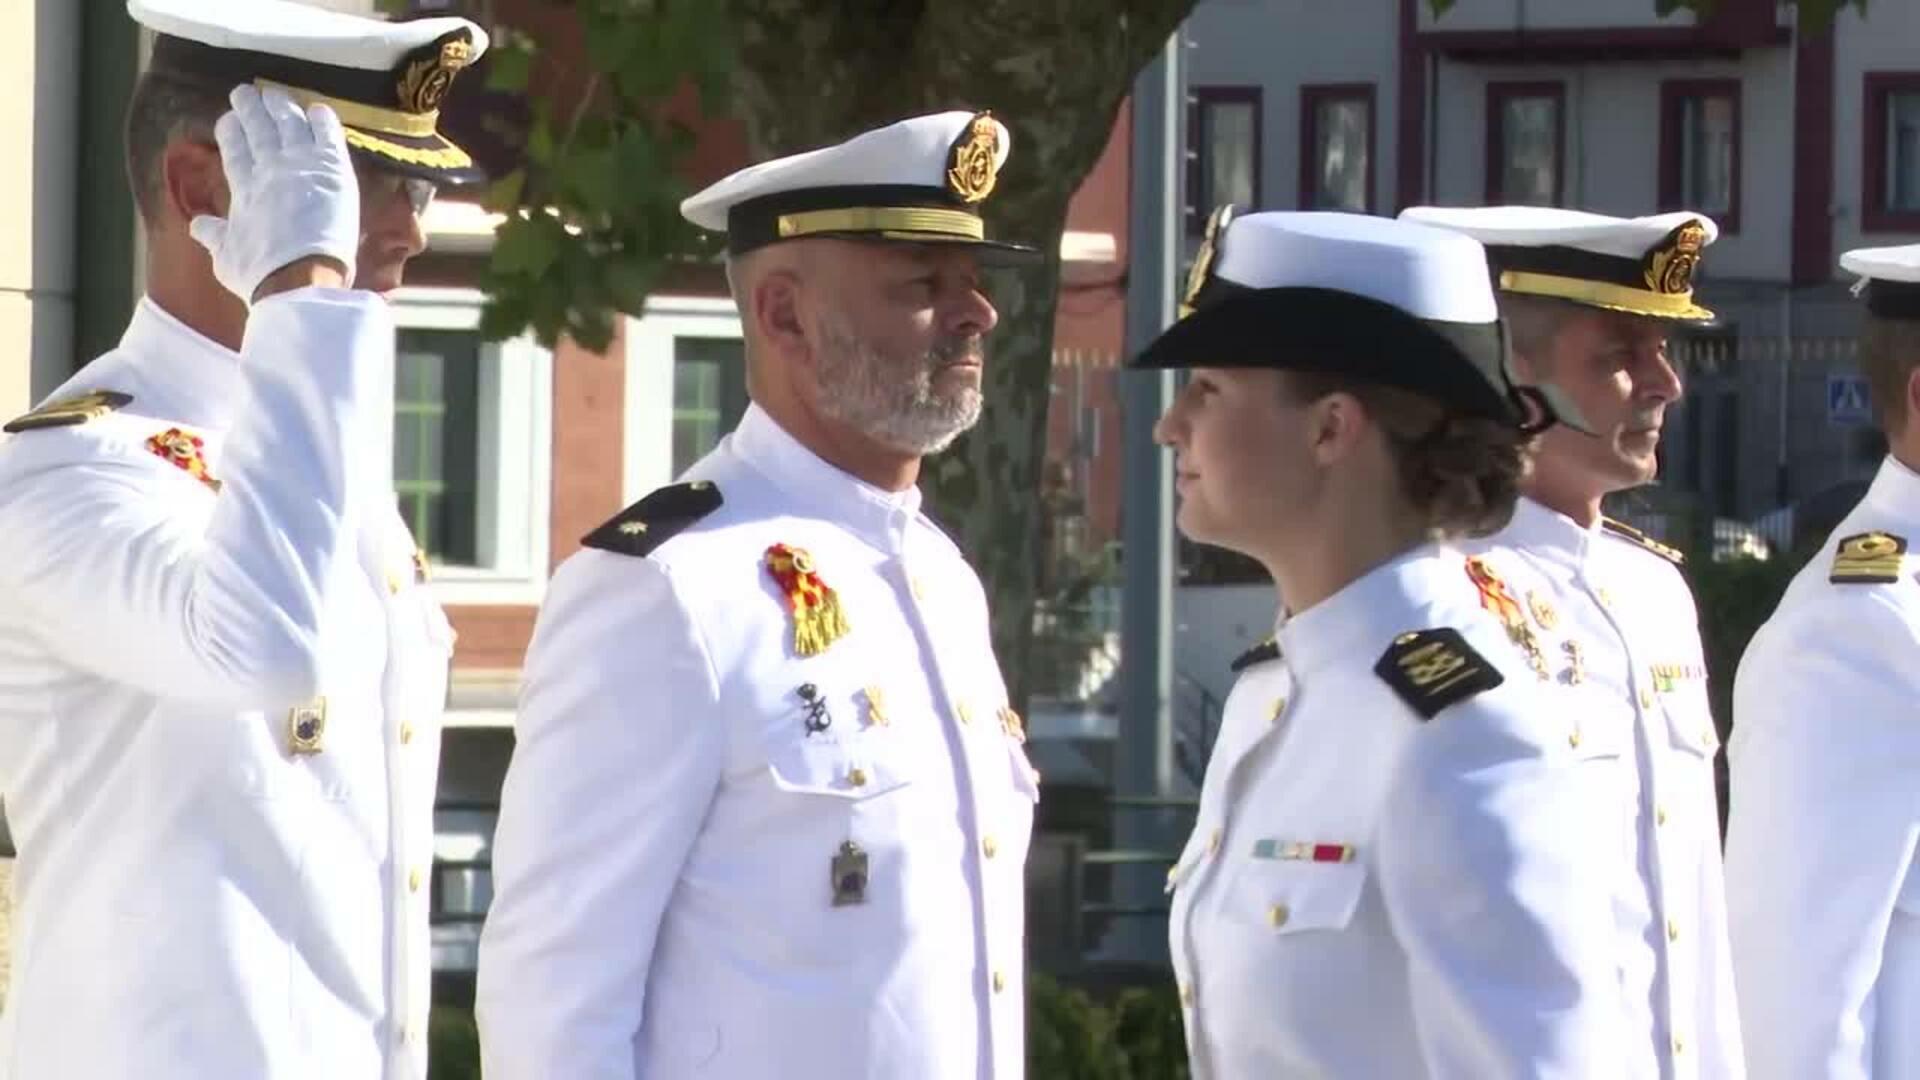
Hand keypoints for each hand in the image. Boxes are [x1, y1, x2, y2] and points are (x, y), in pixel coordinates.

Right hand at [190, 85, 359, 303]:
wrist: (299, 276)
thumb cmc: (262, 273)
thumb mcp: (226, 256)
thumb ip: (214, 236)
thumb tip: (198, 226)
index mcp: (244, 189)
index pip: (235, 151)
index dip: (231, 133)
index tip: (228, 120)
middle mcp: (269, 169)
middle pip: (258, 129)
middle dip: (250, 109)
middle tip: (245, 92)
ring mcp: (300, 164)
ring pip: (288, 123)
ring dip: (280, 106)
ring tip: (272, 93)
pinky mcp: (332, 167)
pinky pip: (327, 134)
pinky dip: (322, 120)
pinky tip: (318, 109)